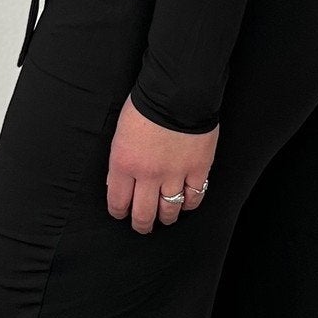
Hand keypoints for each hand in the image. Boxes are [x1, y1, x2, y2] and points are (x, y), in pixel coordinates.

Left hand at [106, 95, 215, 233]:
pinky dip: (190, 203)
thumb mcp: (120, 134)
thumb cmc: (144, 106)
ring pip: (170, 211)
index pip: (118, 203)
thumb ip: (120, 162)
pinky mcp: (198, 169)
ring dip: (166, 217)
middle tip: (142, 226)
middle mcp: (148, 175)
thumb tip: (120, 183)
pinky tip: (186, 202)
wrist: (177, 91)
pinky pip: (194, 197)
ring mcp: (175, 174)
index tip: (121, 213)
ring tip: (165, 217)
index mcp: (124, 165)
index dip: (119, 213)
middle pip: (143, 215)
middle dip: (141, 225)